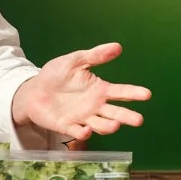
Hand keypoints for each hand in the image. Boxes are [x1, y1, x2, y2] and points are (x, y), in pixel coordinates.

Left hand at [10, 43, 151, 141]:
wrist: (33, 89)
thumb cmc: (56, 75)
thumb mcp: (75, 61)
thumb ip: (95, 56)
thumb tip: (117, 46)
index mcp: (99, 90)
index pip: (121, 92)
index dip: (134, 93)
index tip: (147, 94)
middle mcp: (95, 107)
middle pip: (115, 113)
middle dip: (127, 117)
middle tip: (138, 120)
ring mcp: (82, 118)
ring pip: (100, 126)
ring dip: (108, 127)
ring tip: (115, 125)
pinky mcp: (67, 126)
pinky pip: (77, 132)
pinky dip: (83, 133)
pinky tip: (86, 130)